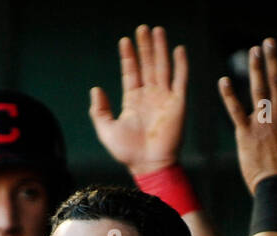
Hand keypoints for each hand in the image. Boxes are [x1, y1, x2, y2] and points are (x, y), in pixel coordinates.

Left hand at [90, 25, 186, 176]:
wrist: (148, 165)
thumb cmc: (127, 153)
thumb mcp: (106, 130)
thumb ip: (99, 110)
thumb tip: (95, 89)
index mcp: (133, 101)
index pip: (131, 73)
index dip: (128, 57)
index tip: (125, 41)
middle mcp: (150, 97)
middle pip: (147, 65)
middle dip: (145, 47)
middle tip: (142, 28)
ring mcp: (165, 99)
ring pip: (162, 67)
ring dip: (160, 49)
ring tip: (157, 31)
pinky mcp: (178, 104)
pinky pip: (180, 80)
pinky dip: (181, 65)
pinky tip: (178, 49)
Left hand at [217, 39, 276, 193]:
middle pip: (276, 83)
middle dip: (273, 61)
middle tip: (268, 42)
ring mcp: (262, 124)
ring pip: (258, 91)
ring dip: (255, 69)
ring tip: (252, 52)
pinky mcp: (246, 134)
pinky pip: (236, 112)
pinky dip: (229, 96)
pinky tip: (222, 81)